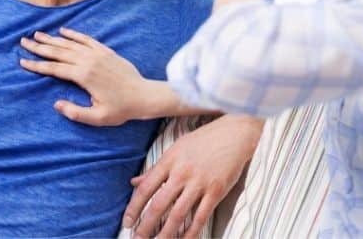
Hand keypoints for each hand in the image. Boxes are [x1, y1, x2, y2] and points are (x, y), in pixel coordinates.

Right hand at [20, 27, 153, 125]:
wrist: (144, 95)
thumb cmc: (121, 109)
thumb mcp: (97, 117)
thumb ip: (75, 112)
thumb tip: (56, 104)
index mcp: (84, 76)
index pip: (54, 69)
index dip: (37, 65)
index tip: (22, 61)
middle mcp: (89, 61)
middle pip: (59, 52)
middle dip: (40, 47)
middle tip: (23, 42)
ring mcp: (98, 54)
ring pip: (71, 43)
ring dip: (53, 39)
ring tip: (38, 34)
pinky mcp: (106, 52)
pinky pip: (87, 39)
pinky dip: (74, 34)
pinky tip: (64, 31)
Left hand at [122, 115, 263, 238]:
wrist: (235, 134)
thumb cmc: (204, 140)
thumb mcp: (176, 148)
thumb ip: (156, 168)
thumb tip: (134, 181)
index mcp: (170, 161)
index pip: (146, 188)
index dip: (134, 207)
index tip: (127, 222)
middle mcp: (182, 173)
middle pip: (159, 205)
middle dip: (145, 226)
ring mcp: (200, 183)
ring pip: (178, 215)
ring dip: (165, 234)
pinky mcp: (216, 191)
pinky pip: (200, 217)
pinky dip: (191, 232)